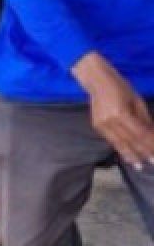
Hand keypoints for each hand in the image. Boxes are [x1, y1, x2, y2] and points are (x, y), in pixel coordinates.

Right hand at [73, 53, 153, 168]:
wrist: (97, 80)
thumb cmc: (121, 86)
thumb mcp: (137, 101)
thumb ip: (145, 120)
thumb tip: (152, 135)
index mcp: (121, 113)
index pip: (140, 133)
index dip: (150, 144)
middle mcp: (110, 121)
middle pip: (129, 141)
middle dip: (142, 152)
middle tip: (152, 162)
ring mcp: (101, 125)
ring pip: (118, 144)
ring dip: (130, 155)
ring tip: (138, 165)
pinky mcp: (97, 126)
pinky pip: (111, 140)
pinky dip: (120, 148)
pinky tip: (127, 155)